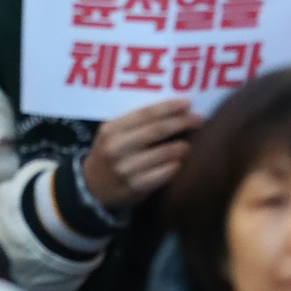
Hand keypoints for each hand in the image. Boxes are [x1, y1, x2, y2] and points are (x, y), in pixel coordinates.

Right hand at [80, 99, 201, 207]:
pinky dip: (173, 167)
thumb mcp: (113, 132)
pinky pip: (161, 175)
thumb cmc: (110, 151)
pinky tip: (179, 162)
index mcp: (112, 129)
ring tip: (189, 143)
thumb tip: (173, 107)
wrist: (93, 186)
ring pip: (162, 153)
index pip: (145, 113)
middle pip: (156, 131)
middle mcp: (117, 147)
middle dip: (181, 122)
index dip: (168, 107)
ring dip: (180, 146)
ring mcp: (125, 169)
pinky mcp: (134, 188)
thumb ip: (135, 121)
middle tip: (198, 118)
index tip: (187, 102)